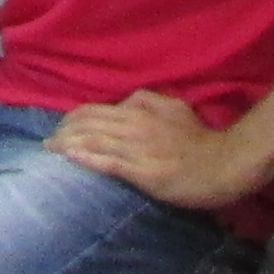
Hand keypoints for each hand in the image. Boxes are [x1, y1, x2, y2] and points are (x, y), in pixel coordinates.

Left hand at [56, 89, 249, 209]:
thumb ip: (148, 102)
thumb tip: (126, 102)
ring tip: (49, 149)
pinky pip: (106, 162)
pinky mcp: (143, 171)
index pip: (94, 110)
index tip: (61, 128)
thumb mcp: (174, 107)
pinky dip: (83, 158)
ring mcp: (137, 148)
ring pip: (92, 141)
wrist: (225, 164)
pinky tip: (67, 157)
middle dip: (63, 131)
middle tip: (48, 140)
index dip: (72, 119)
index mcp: (140, 108)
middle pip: (87, 124)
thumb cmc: (200, 139)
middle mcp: (134, 124)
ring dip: (66, 144)